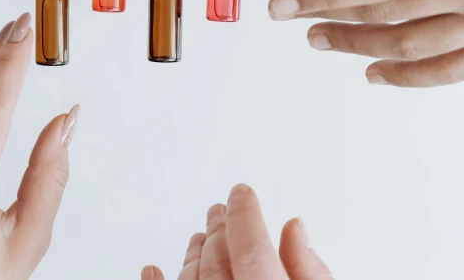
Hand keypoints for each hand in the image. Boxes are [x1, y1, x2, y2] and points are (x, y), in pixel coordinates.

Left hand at [142, 184, 333, 279]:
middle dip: (221, 227)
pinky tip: (152, 270)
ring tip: (200, 235)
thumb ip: (311, 271)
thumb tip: (295, 229)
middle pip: (218, 256)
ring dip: (196, 252)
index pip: (250, 244)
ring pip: (192, 277)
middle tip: (221, 208)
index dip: (245, 212)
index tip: (242, 192)